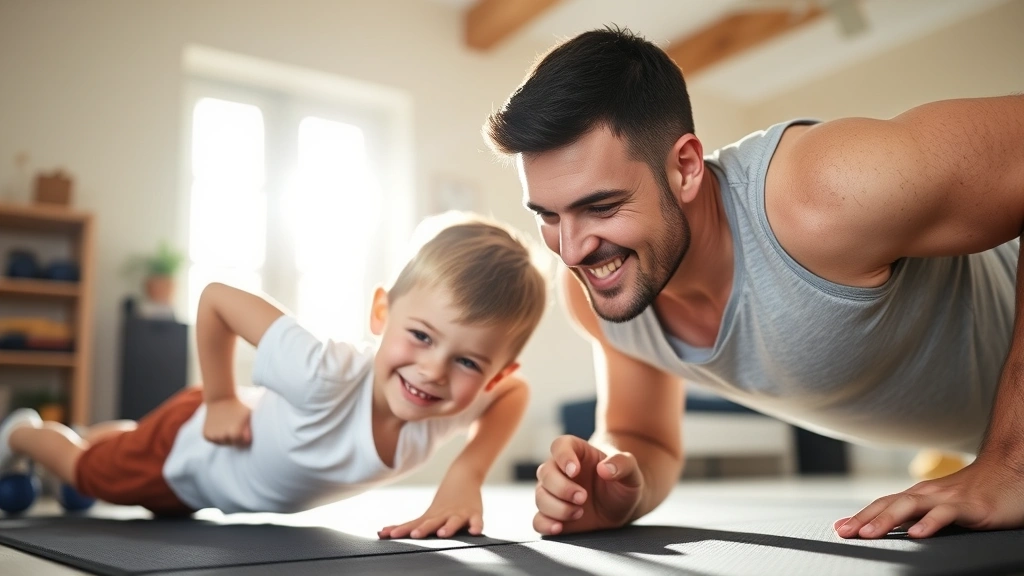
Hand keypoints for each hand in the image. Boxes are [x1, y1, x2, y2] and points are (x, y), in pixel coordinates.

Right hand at [203, 397, 251, 446]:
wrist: (220, 398)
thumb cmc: (237, 407)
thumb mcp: (248, 416)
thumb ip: (250, 429)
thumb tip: (249, 441)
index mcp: (234, 433)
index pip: (241, 443)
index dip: (243, 436)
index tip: (243, 428)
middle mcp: (222, 437)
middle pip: (231, 444)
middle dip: (234, 438)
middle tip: (234, 425)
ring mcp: (213, 436)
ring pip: (222, 443)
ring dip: (225, 438)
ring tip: (226, 424)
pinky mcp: (205, 435)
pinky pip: (213, 440)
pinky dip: (216, 436)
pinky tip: (219, 425)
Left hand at [378, 486, 482, 538]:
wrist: (463, 475)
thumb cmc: (444, 502)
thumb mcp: (427, 515)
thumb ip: (409, 526)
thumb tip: (381, 533)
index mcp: (431, 517)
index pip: (413, 524)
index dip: (401, 530)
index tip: (386, 535)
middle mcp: (443, 516)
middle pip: (431, 523)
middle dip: (423, 529)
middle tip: (414, 535)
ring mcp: (459, 514)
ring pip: (454, 521)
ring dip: (448, 528)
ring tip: (443, 534)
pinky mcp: (474, 514)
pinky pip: (477, 521)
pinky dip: (477, 526)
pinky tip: (475, 532)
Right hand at [533, 435, 642, 534]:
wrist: (623, 507)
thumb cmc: (623, 482)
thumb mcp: (631, 471)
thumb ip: (622, 464)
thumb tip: (604, 468)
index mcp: (576, 452)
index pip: (560, 446)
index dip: (563, 457)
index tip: (575, 471)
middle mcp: (560, 470)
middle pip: (545, 473)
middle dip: (562, 488)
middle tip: (583, 497)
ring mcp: (554, 493)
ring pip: (540, 496)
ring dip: (557, 507)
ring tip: (579, 513)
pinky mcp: (553, 515)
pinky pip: (538, 519)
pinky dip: (545, 524)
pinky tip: (559, 527)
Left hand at [835, 455, 1023, 538]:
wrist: (1012, 467)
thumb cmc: (979, 490)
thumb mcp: (945, 504)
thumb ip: (922, 514)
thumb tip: (901, 530)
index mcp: (920, 494)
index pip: (883, 504)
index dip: (860, 515)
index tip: (839, 527)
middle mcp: (928, 493)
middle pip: (889, 505)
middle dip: (863, 519)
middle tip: (842, 532)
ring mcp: (948, 498)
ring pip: (910, 507)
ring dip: (886, 520)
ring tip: (869, 534)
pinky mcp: (971, 506)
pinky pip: (947, 514)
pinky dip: (930, 523)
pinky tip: (917, 534)